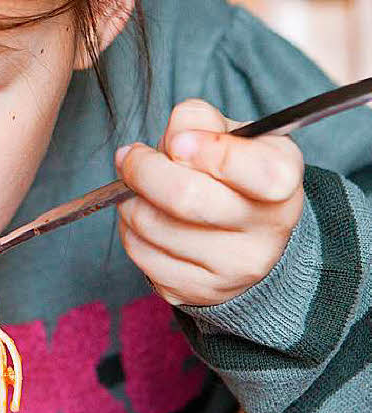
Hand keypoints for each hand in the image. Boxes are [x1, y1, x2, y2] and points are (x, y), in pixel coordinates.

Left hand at [115, 99, 304, 305]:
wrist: (247, 240)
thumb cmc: (233, 176)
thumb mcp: (232, 135)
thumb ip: (199, 121)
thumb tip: (173, 140)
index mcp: (283, 181)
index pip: (252, 169)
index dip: (207, 149)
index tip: (177, 143)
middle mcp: (267, 230)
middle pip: (186, 197)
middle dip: (143, 170)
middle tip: (131, 157)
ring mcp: (232, 268)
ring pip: (153, 225)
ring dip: (131, 200)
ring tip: (138, 188)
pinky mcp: (196, 290)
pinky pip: (140, 253)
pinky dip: (130, 229)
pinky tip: (144, 217)